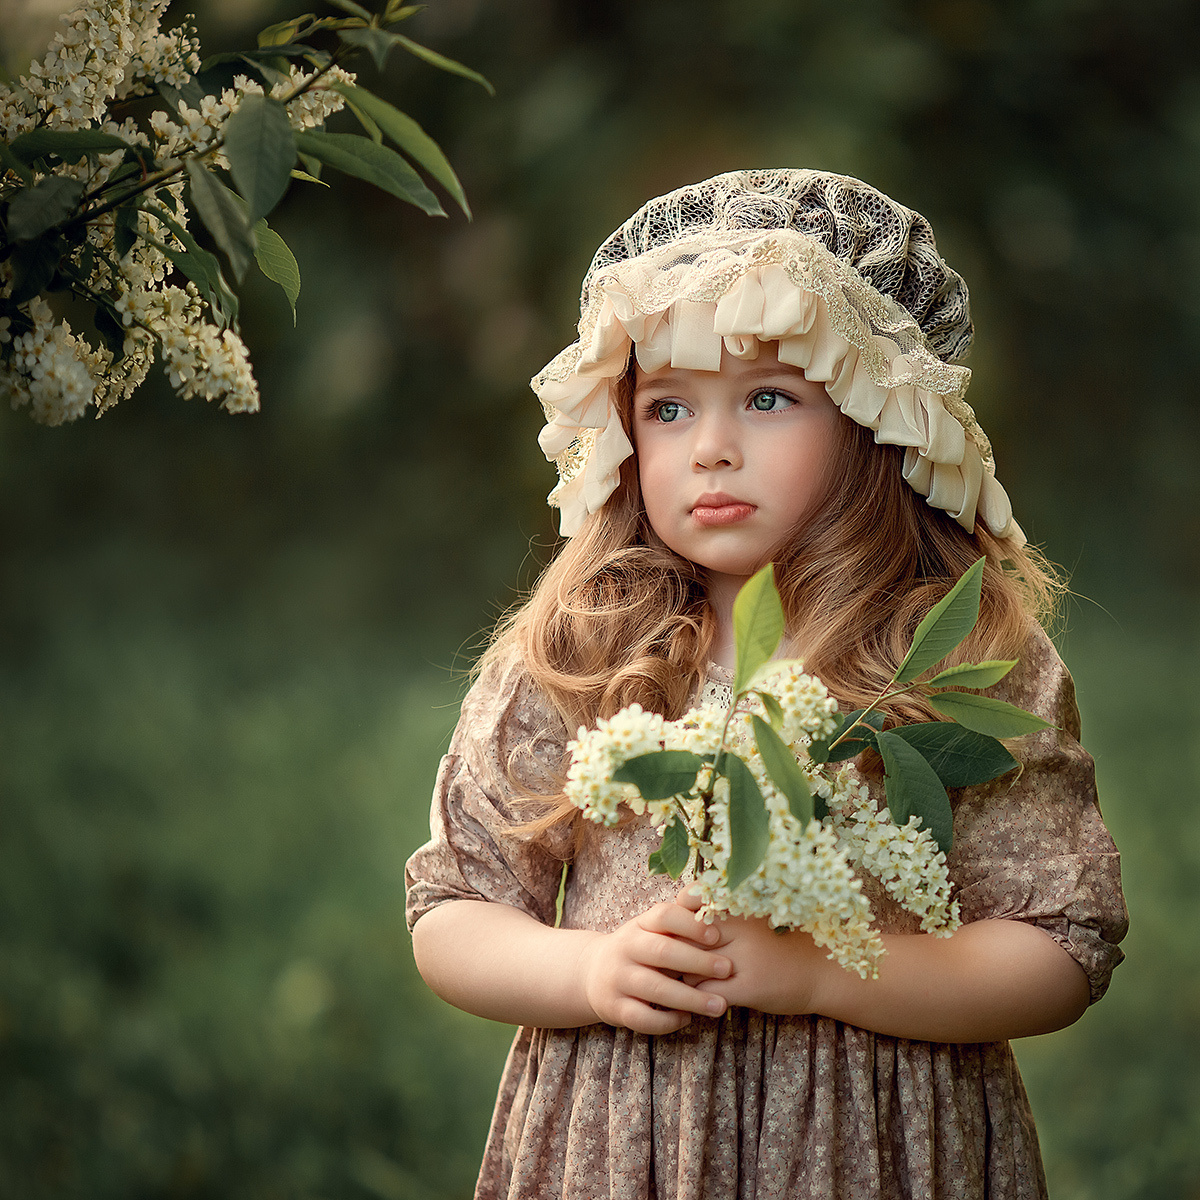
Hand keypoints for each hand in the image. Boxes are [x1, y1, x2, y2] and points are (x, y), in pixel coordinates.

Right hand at [575, 900, 732, 1033]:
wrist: (592, 973)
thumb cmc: (638, 950)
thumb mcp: (649, 931)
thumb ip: (677, 926)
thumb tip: (719, 916)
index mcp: (638, 926)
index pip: (663, 916)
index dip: (690, 924)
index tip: (717, 935)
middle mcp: (625, 948)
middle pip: (662, 951)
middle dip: (698, 961)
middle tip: (727, 968)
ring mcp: (618, 979)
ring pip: (656, 988)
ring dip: (691, 998)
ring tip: (719, 1005)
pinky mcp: (614, 1008)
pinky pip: (643, 1018)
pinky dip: (668, 1021)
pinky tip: (687, 1019)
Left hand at [676, 886, 827, 1015]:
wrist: (820, 972)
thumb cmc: (780, 945)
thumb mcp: (752, 922)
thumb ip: (721, 917)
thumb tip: (677, 913)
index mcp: (738, 911)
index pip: (690, 905)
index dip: (673, 918)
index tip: (668, 932)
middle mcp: (740, 932)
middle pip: (684, 939)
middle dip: (671, 953)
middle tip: (663, 964)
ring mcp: (744, 960)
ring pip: (690, 969)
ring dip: (682, 979)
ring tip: (678, 985)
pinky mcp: (748, 989)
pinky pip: (706, 994)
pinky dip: (696, 1000)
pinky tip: (698, 1002)